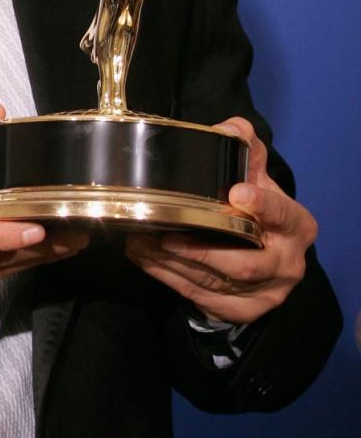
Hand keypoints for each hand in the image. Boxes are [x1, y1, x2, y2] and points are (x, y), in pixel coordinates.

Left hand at [126, 117, 317, 323]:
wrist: (265, 255)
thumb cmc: (256, 211)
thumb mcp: (256, 178)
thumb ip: (245, 150)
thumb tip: (228, 127)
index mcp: (296, 226)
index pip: (282, 215)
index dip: (262, 205)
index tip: (236, 192)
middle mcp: (287, 263)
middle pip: (244, 264)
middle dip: (201, 251)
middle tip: (164, 234)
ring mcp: (267, 292)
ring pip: (216, 282)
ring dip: (174, 264)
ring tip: (141, 243)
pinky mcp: (244, 310)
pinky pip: (203, 298)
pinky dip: (169, 278)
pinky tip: (145, 259)